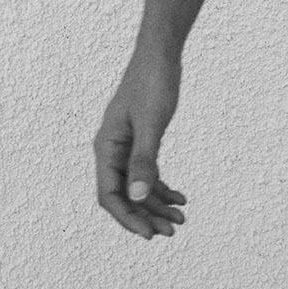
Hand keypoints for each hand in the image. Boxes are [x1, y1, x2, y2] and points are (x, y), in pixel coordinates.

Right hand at [94, 45, 187, 239]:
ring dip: (156, 204)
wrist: (160, 54)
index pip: (109, 196)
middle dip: (147, 215)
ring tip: (181, 218)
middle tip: (173, 230)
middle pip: (124, 196)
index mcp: (107, 147)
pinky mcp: (140, 141)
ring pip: (137, 187)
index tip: (150, 234)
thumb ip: (143, 160)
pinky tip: (179, 196)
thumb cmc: (152, 83)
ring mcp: (125, 146)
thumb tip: (136, 197)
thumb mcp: (151, 123)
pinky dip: (161, 187)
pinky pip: (146, 173)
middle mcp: (112, 150)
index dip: (128, 218)